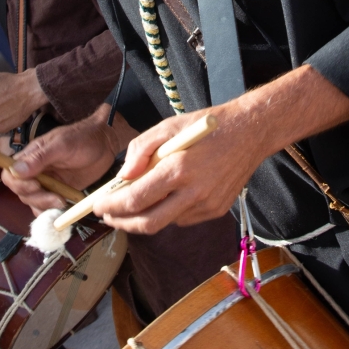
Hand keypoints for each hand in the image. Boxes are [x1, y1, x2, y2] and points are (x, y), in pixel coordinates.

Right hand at [1, 105, 136, 213]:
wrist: (105, 145)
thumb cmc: (83, 139)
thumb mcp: (62, 145)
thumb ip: (39, 157)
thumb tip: (16, 170)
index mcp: (30, 156)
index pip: (10, 175)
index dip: (18, 185)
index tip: (37, 186)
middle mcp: (35, 171)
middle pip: (20, 192)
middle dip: (36, 198)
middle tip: (56, 197)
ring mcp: (46, 183)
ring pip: (32, 202)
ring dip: (44, 206)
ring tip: (62, 201)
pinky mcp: (57, 192)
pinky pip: (45, 207)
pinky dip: (50, 212)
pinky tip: (62, 209)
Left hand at [93, 66, 348, 233]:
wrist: (252, 131)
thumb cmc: (207, 125)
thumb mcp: (168, 126)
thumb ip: (141, 150)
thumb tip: (122, 175)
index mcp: (179, 167)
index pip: (136, 199)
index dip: (111, 207)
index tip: (97, 206)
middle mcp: (194, 191)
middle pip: (148, 223)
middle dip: (122, 223)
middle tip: (108, 216)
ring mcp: (208, 204)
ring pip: (165, 223)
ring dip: (144, 217)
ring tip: (132, 205)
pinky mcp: (217, 210)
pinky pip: (183, 219)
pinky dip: (167, 212)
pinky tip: (165, 197)